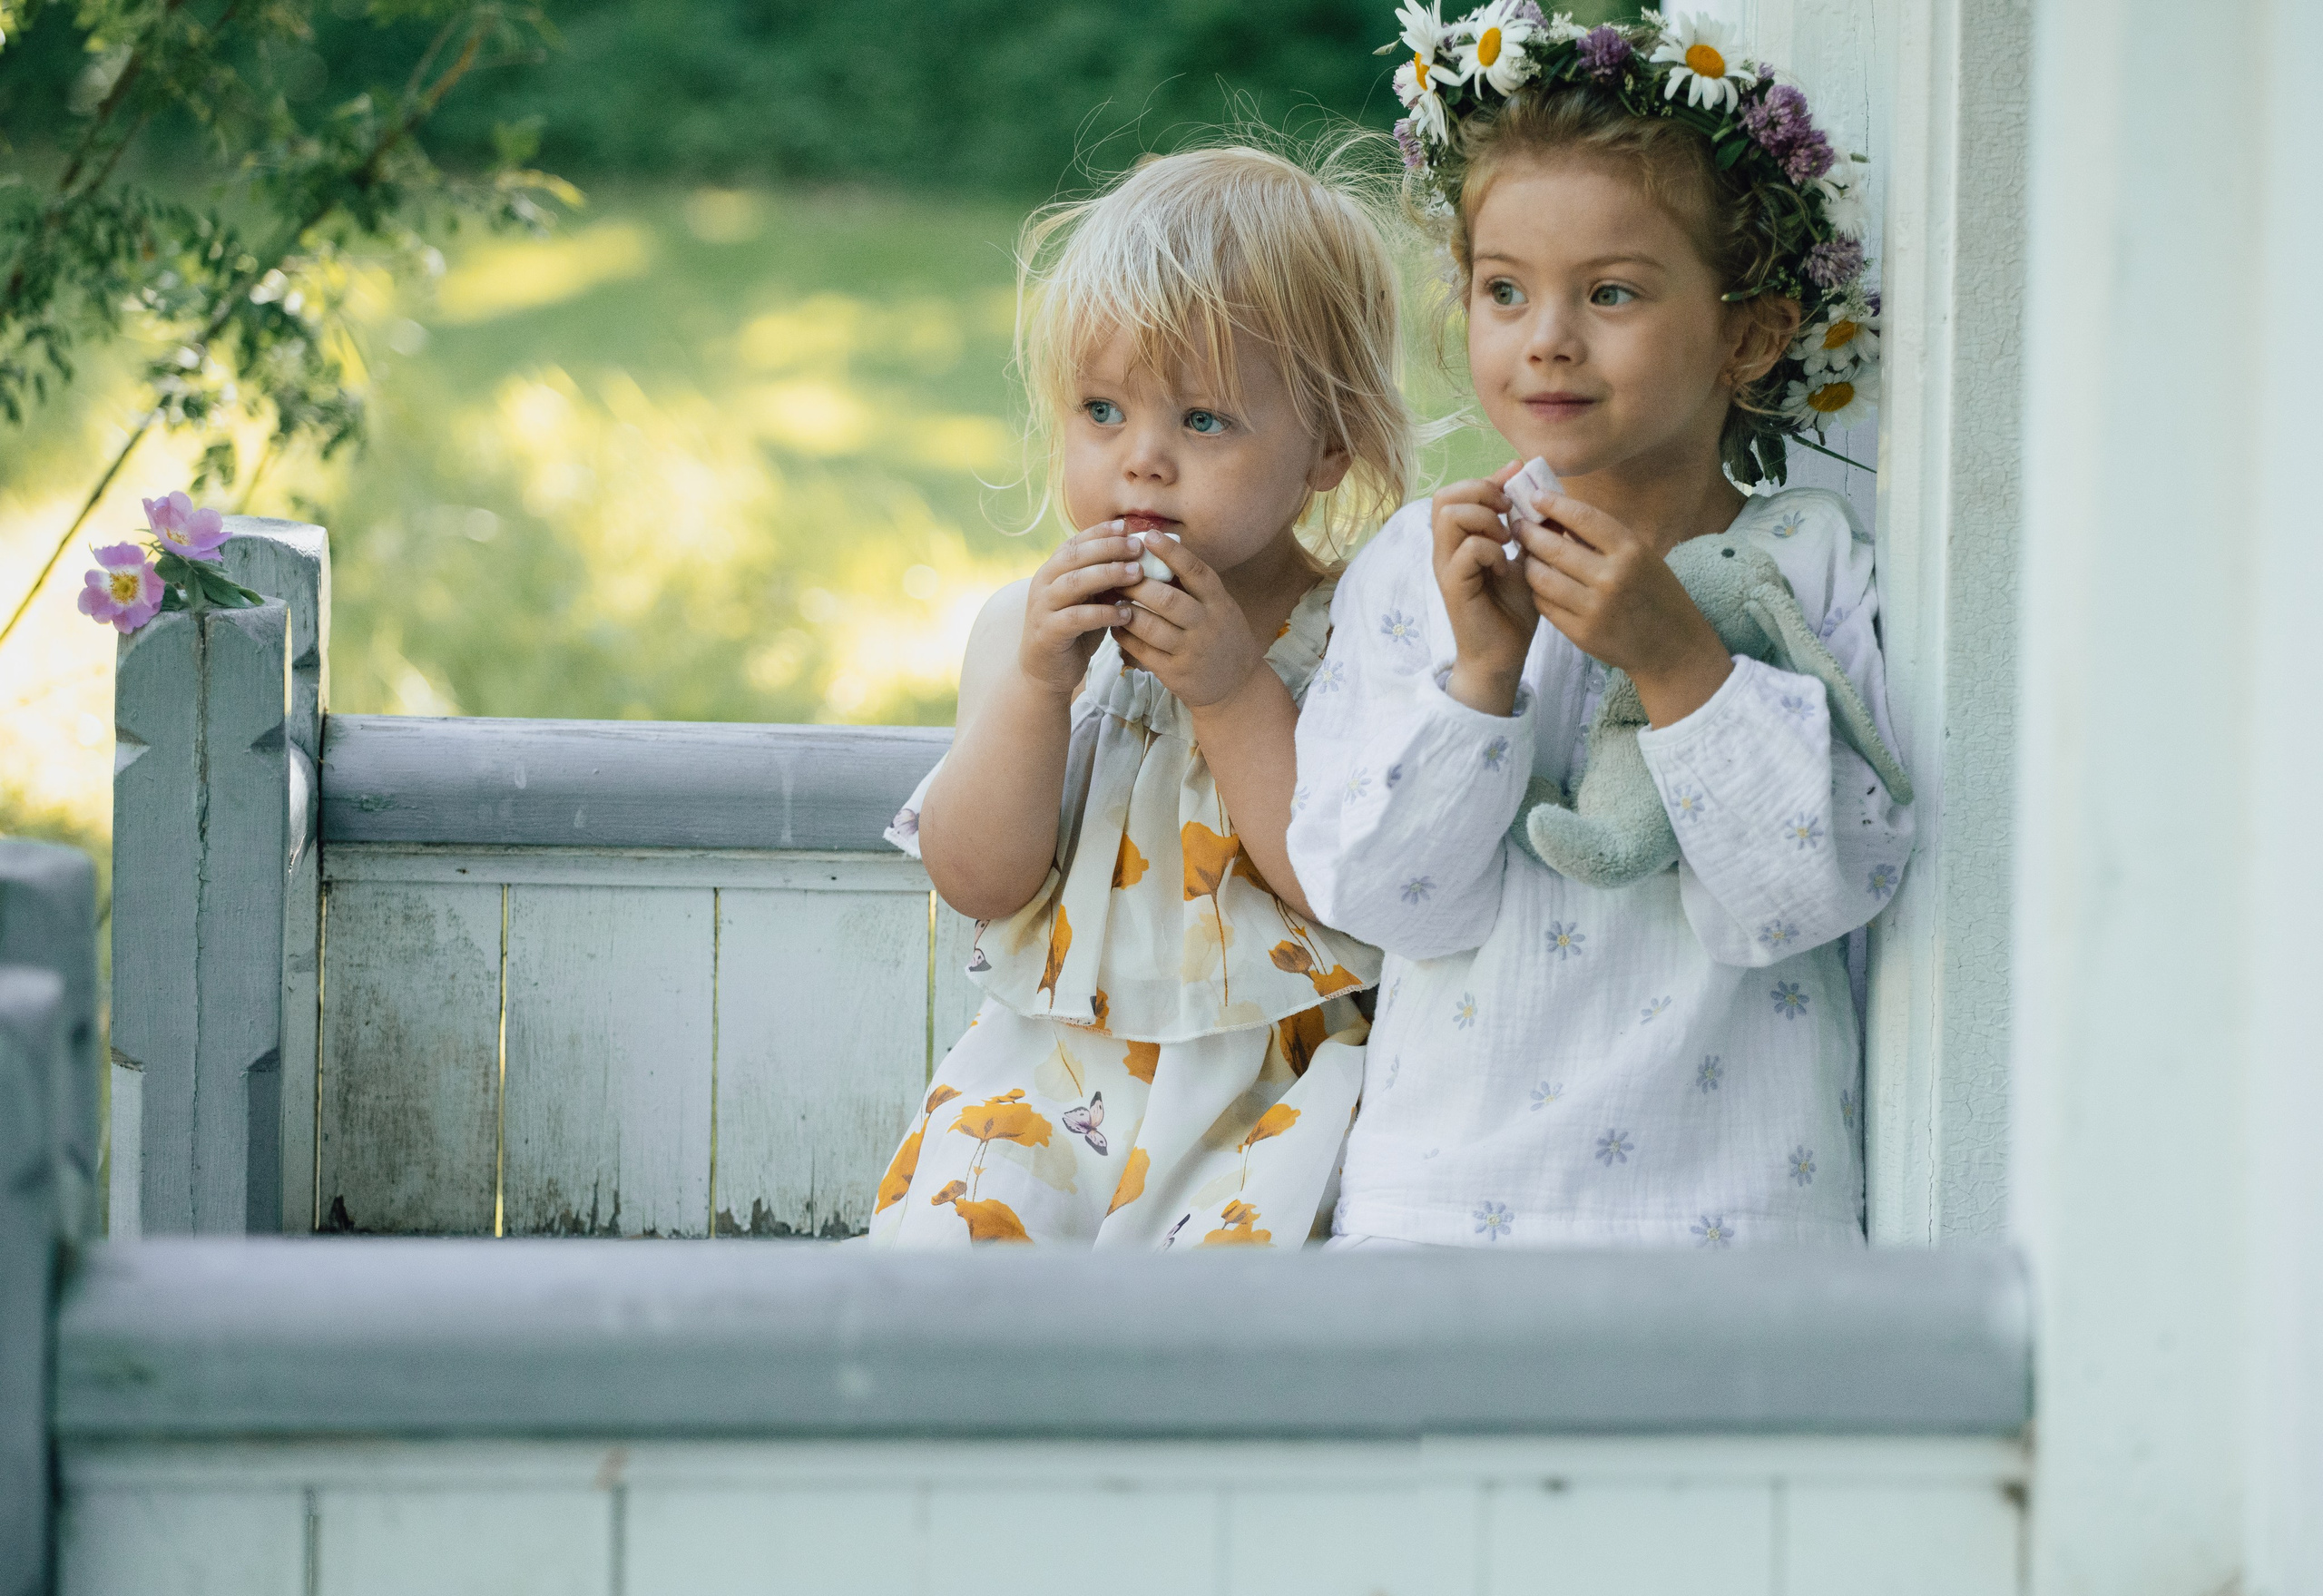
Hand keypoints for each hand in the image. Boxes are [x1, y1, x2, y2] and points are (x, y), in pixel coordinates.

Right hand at [1018, 519, 1143, 698]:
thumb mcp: (1091, 599)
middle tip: (1138, 548)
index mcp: (1052, 570)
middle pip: (1075, 556)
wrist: (1047, 670)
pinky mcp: (1048, 632)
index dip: (1100, 532)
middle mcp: (1044, 583)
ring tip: (1137, 574)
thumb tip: (1140, 558)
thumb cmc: (1075, 630)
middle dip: (1108, 548)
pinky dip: (1103, 613)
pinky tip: (1126, 614)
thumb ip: (1106, 580)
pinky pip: (1076, 617)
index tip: (1127, 526)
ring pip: (1074, 582)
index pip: (1075, 542)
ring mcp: (1043, 607)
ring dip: (1108, 574)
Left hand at [1109, 531, 1267, 709]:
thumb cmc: (1223, 637)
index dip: (1172, 552)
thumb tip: (1158, 551)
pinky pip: (1142, 651)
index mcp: (1219, 602)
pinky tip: (1114, 624)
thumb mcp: (1220, 607)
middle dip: (1136, 584)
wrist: (1237, 686)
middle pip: (1167, 599)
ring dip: (1125, 610)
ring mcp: (1191, 651)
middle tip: (1114, 572)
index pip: (1195, 571)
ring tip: (1109, 597)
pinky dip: (1124, 635)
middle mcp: (1207, 625)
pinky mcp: (1176, 673)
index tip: (1148, 535)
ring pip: (1150, 626)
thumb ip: (1194, 586)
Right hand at [1431, 463, 1537, 714]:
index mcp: (1459, 540)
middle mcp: (1446, 549)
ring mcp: (1446, 566)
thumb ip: (1529, 530)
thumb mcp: (1527, 560)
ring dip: (1484, 519)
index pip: (1457, 491)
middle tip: (1508, 512)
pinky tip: (1504, 566)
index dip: (1487, 478)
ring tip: (1506, 540)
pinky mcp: (1453, 585)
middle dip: (1481, 492)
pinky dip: (1491, 550)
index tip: (1516, 477)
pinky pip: (1467, 548)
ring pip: (1450, 515)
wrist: (1503, 655)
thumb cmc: (1512, 610)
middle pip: (1444, 496)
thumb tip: (1545, 496)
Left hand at [1512, 495, 1733, 726]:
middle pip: (1553, 548)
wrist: (1672, 645)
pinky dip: (1537, 591)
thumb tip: (1559, 514)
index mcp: (1630, 550)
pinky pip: (1545, 606)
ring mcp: (1595, 608)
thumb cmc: (1655, 593)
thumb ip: (1603, 539)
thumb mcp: (1641, 557)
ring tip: (1527, 555)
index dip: (1553, 504)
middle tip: (1518, 526)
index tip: (1534, 496)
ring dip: (1528, 563)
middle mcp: (1611, 578)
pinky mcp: (1582, 633)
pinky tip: (1538, 583)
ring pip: (1542, 578)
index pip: (1582, 518)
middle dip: (1529, 533)